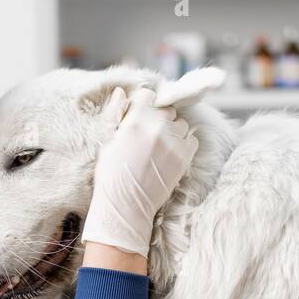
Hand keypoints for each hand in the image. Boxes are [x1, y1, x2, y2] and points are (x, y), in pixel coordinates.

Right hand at [81, 87, 198, 256]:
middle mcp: (156, 127)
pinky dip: (184, 144)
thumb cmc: (111, 176)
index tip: (141, 116)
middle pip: (166, 109)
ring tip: (161, 147)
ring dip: (173, 131)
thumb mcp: (107, 141)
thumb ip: (115, 114)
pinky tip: (171, 154)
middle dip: (159, 118)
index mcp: (134, 120)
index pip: (148, 95)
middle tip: (150, 136)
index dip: (144, 105)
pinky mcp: (184, 157)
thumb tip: (120, 91)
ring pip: (181, 123)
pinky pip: (192, 140)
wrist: (126, 207)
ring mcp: (173, 142)